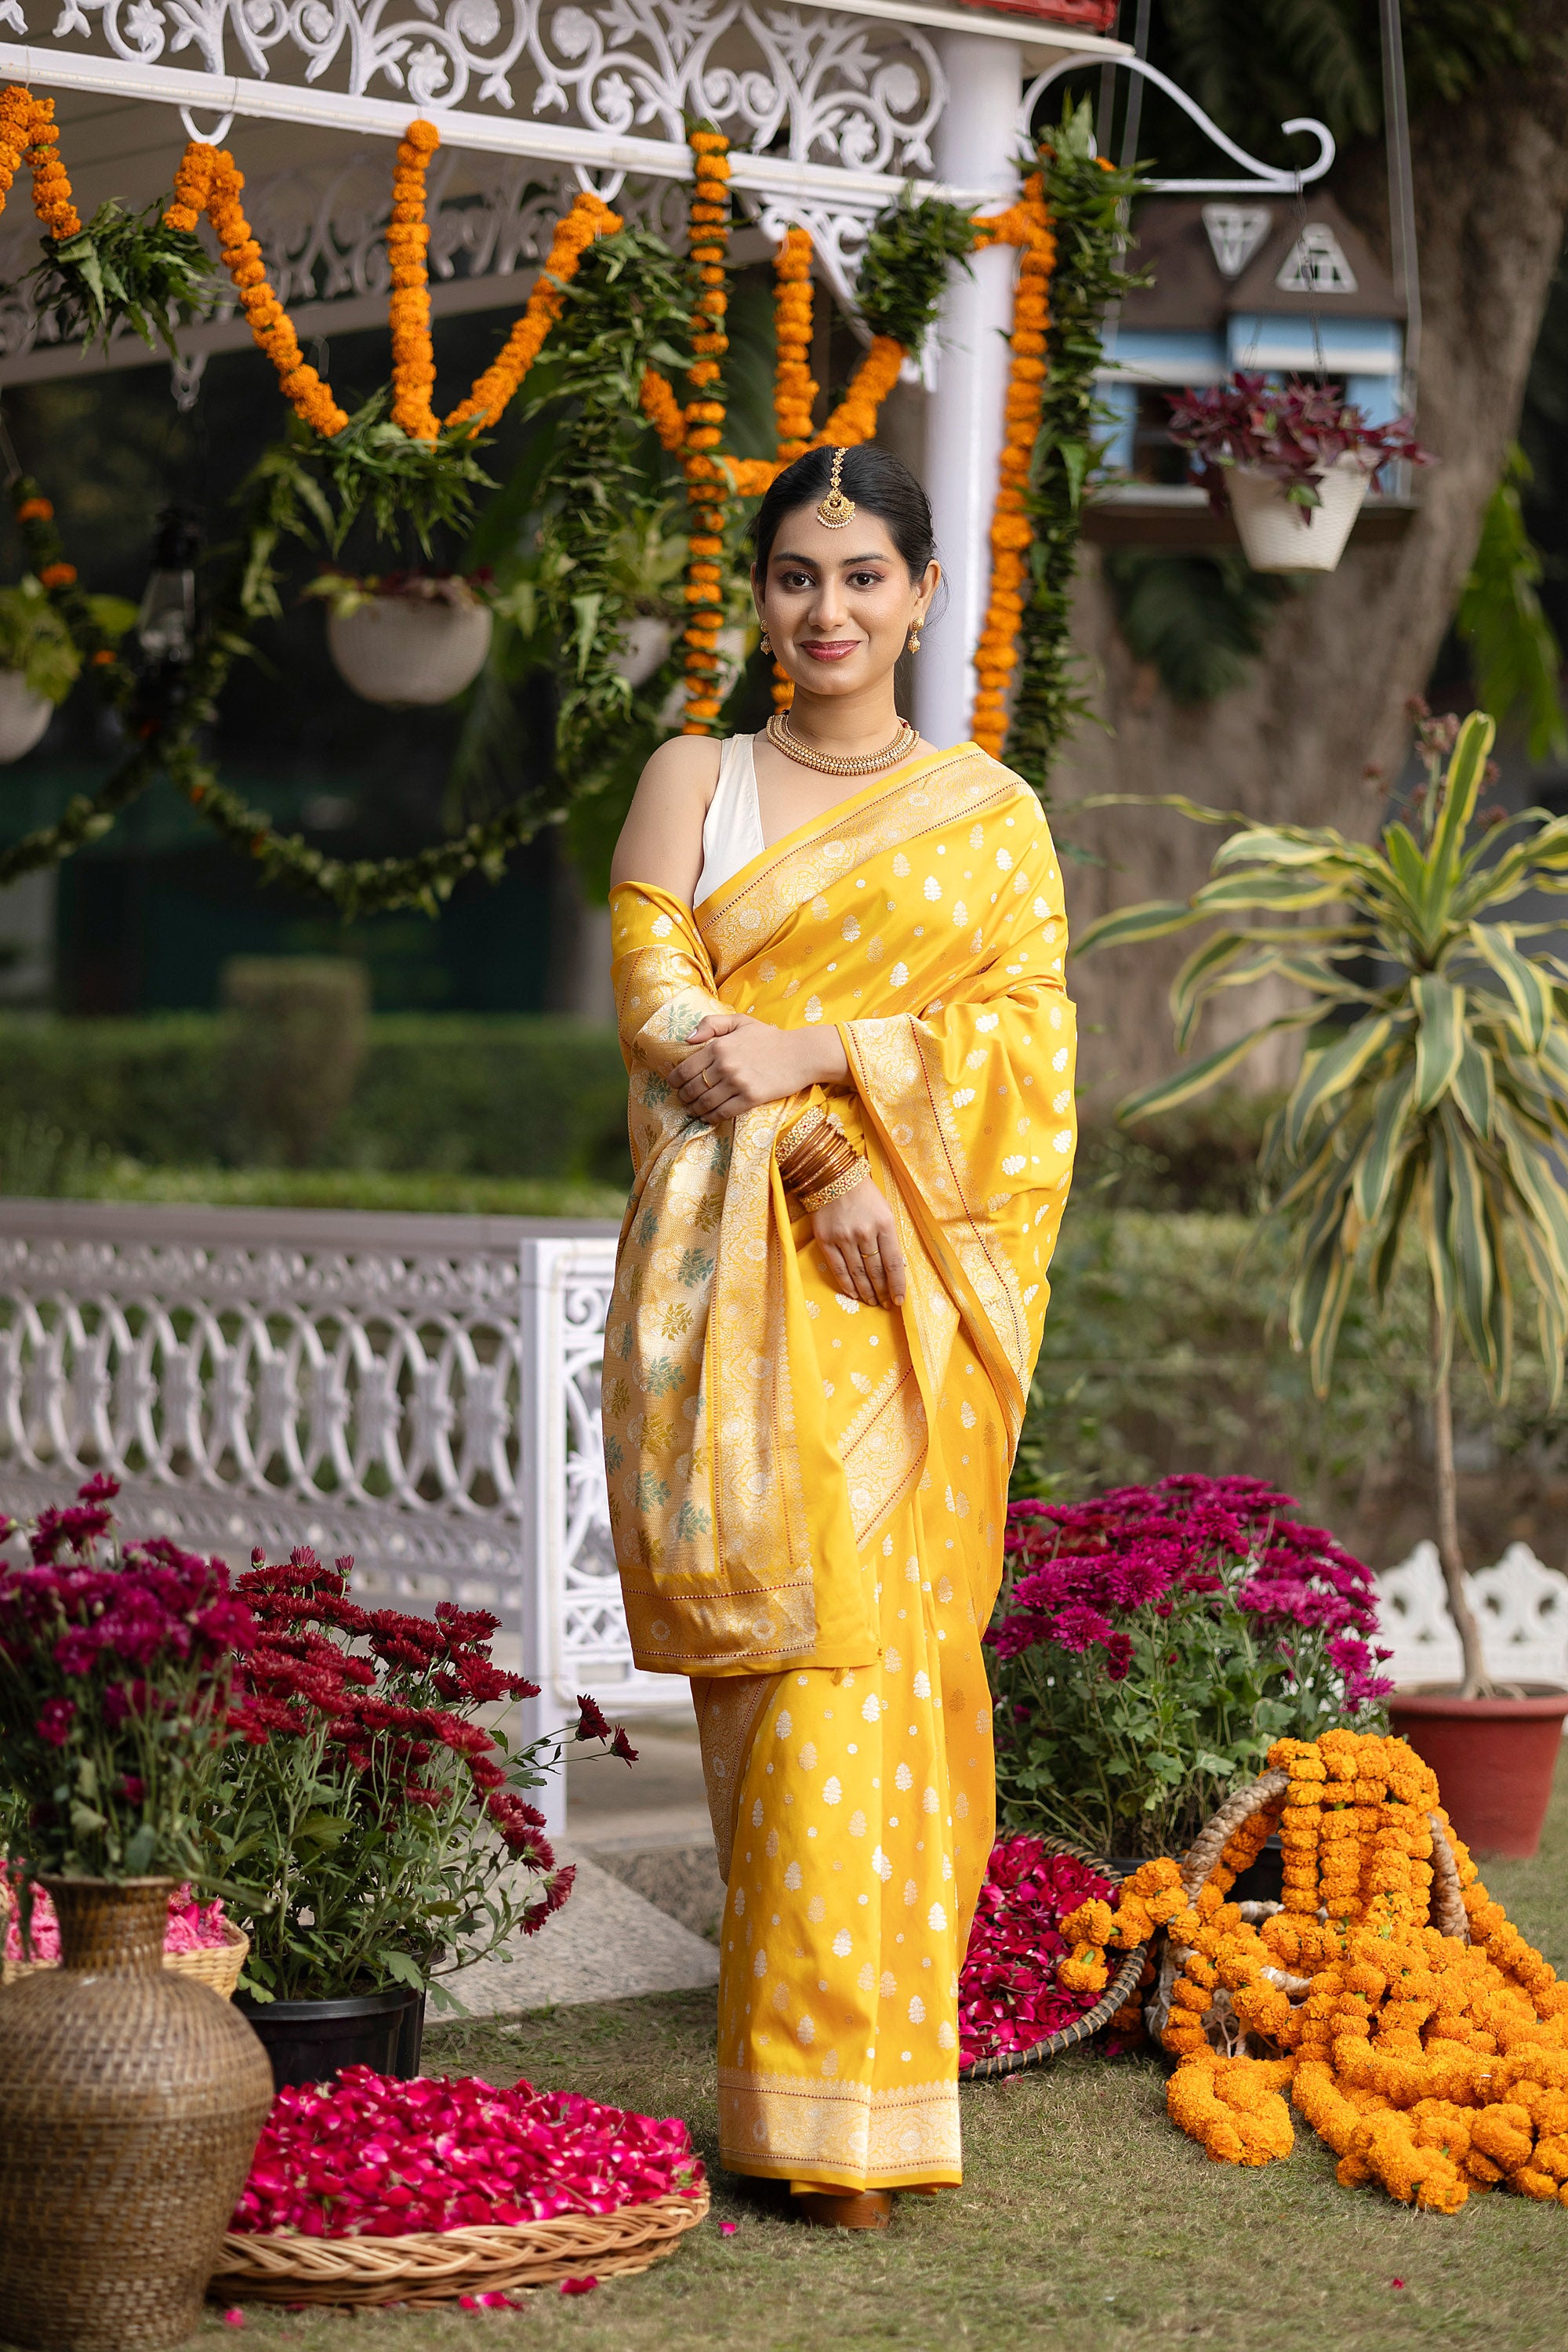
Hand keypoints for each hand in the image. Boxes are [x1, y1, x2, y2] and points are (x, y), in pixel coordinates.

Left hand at [673, 1011, 845, 1123]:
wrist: (800, 1054)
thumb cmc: (769, 1037)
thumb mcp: (739, 1022)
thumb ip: (711, 1024)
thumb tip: (686, 1038)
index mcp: (718, 1047)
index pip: (684, 1070)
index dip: (674, 1081)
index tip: (676, 1085)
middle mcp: (724, 1066)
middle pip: (692, 1089)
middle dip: (684, 1097)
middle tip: (684, 1100)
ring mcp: (737, 1083)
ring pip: (704, 1103)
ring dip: (695, 1110)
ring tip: (694, 1110)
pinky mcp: (750, 1098)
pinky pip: (722, 1113)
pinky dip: (711, 1117)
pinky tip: (708, 1117)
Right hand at [812, 1175, 905, 1308]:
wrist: (832, 1178)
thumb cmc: (864, 1194)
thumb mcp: (885, 1211)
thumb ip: (890, 1238)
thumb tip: (896, 1267)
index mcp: (884, 1224)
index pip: (893, 1263)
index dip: (897, 1285)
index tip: (899, 1301)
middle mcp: (864, 1233)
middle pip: (875, 1271)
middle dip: (883, 1291)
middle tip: (885, 1304)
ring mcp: (844, 1237)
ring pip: (857, 1273)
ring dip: (866, 1291)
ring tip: (872, 1302)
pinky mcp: (826, 1240)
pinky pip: (837, 1269)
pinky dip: (847, 1284)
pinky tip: (854, 1294)